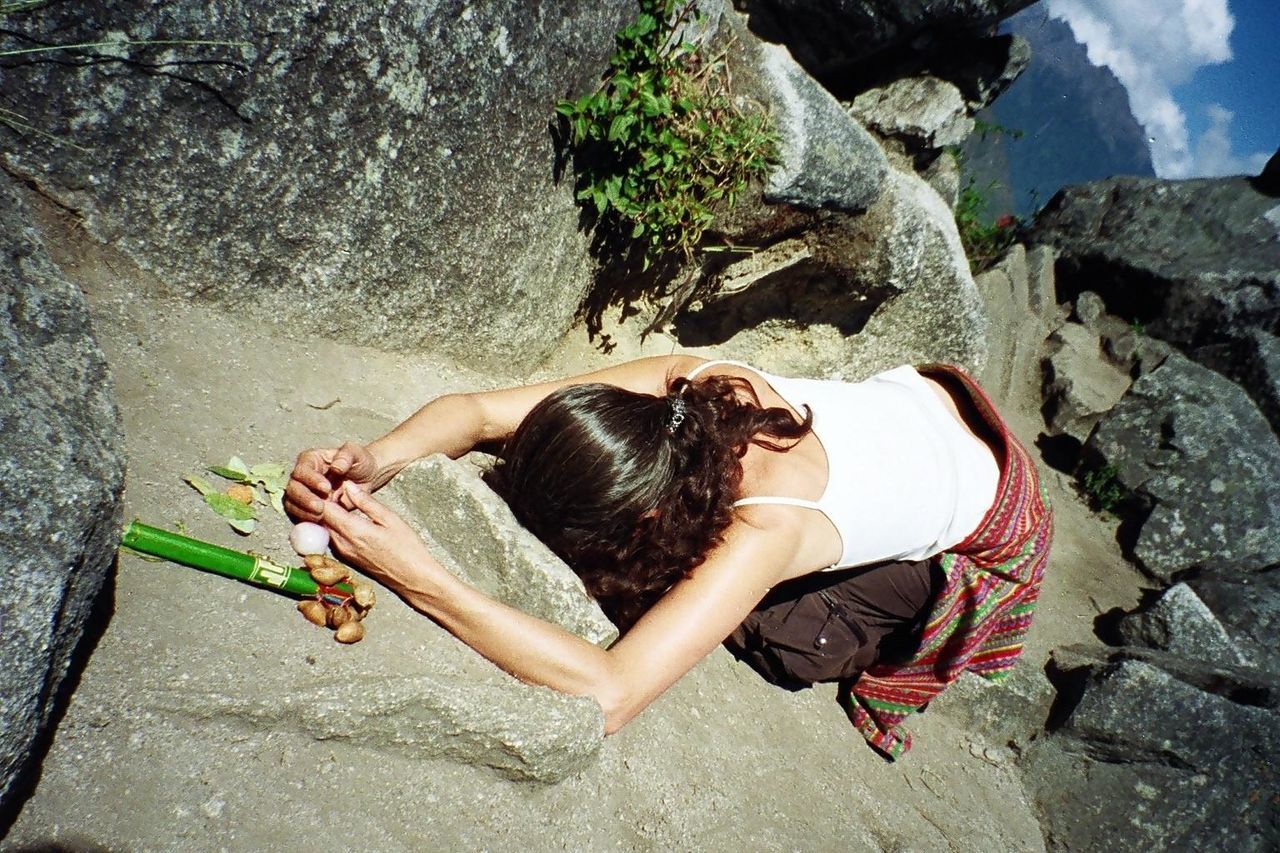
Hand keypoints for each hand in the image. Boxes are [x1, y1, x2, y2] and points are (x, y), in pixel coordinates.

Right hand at [285, 442, 379, 521]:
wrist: (366, 478)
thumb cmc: (359, 462)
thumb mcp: (356, 453)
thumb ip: (346, 456)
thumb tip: (336, 467)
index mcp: (310, 460)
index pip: (302, 470)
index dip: (311, 480)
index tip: (327, 488)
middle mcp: (302, 477)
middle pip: (292, 488)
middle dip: (304, 499)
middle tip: (320, 507)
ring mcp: (303, 494)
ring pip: (292, 504)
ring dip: (303, 512)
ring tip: (320, 517)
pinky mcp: (307, 509)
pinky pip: (300, 516)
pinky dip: (307, 521)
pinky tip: (320, 524)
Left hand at [321, 482, 446, 595]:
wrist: (412, 578)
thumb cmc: (407, 548)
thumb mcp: (390, 518)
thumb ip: (366, 502)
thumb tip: (347, 485)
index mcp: (354, 531)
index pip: (325, 509)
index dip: (324, 494)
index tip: (333, 485)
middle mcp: (343, 544)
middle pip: (320, 519)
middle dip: (324, 503)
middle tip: (336, 491)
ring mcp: (343, 553)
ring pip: (324, 529)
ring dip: (328, 515)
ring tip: (342, 502)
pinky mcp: (346, 558)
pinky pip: (331, 538)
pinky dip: (333, 526)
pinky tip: (347, 518)